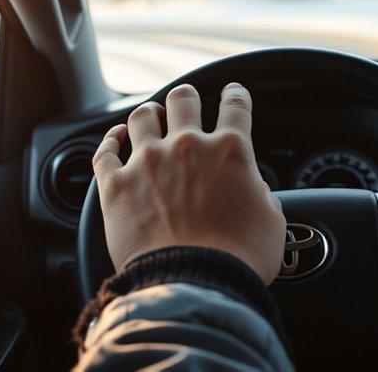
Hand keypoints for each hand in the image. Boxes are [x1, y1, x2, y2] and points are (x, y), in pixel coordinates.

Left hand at [92, 83, 285, 284]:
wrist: (193, 285)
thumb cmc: (237, 259)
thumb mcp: (272, 221)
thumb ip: (262, 196)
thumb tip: (253, 192)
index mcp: (230, 151)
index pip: (235, 106)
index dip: (235, 95)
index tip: (232, 93)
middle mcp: (186, 147)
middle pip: (182, 99)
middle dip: (186, 97)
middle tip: (186, 101)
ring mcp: (146, 162)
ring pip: (142, 116)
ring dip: (149, 113)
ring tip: (150, 116)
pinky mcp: (116, 185)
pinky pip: (105, 151)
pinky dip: (110, 140)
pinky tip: (115, 137)